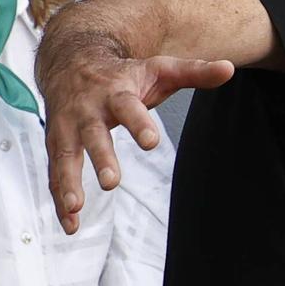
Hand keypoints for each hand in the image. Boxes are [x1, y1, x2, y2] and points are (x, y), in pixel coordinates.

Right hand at [37, 36, 231, 233]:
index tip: (151, 142)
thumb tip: (229, 69)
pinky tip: (70, 224)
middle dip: (100, 157)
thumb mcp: (159, 69)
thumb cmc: (123, 73)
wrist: (73, 61)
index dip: (139, 123)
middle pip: (93, 133)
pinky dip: (59, 199)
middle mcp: (87, 110)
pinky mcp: (56, 143)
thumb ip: (194, 73)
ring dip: (68, 183)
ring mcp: (68, 127)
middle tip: (111, 181)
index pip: (128, 107)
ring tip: (75, 207)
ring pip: (65, 156)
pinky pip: (54, 173)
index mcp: (116, 92)